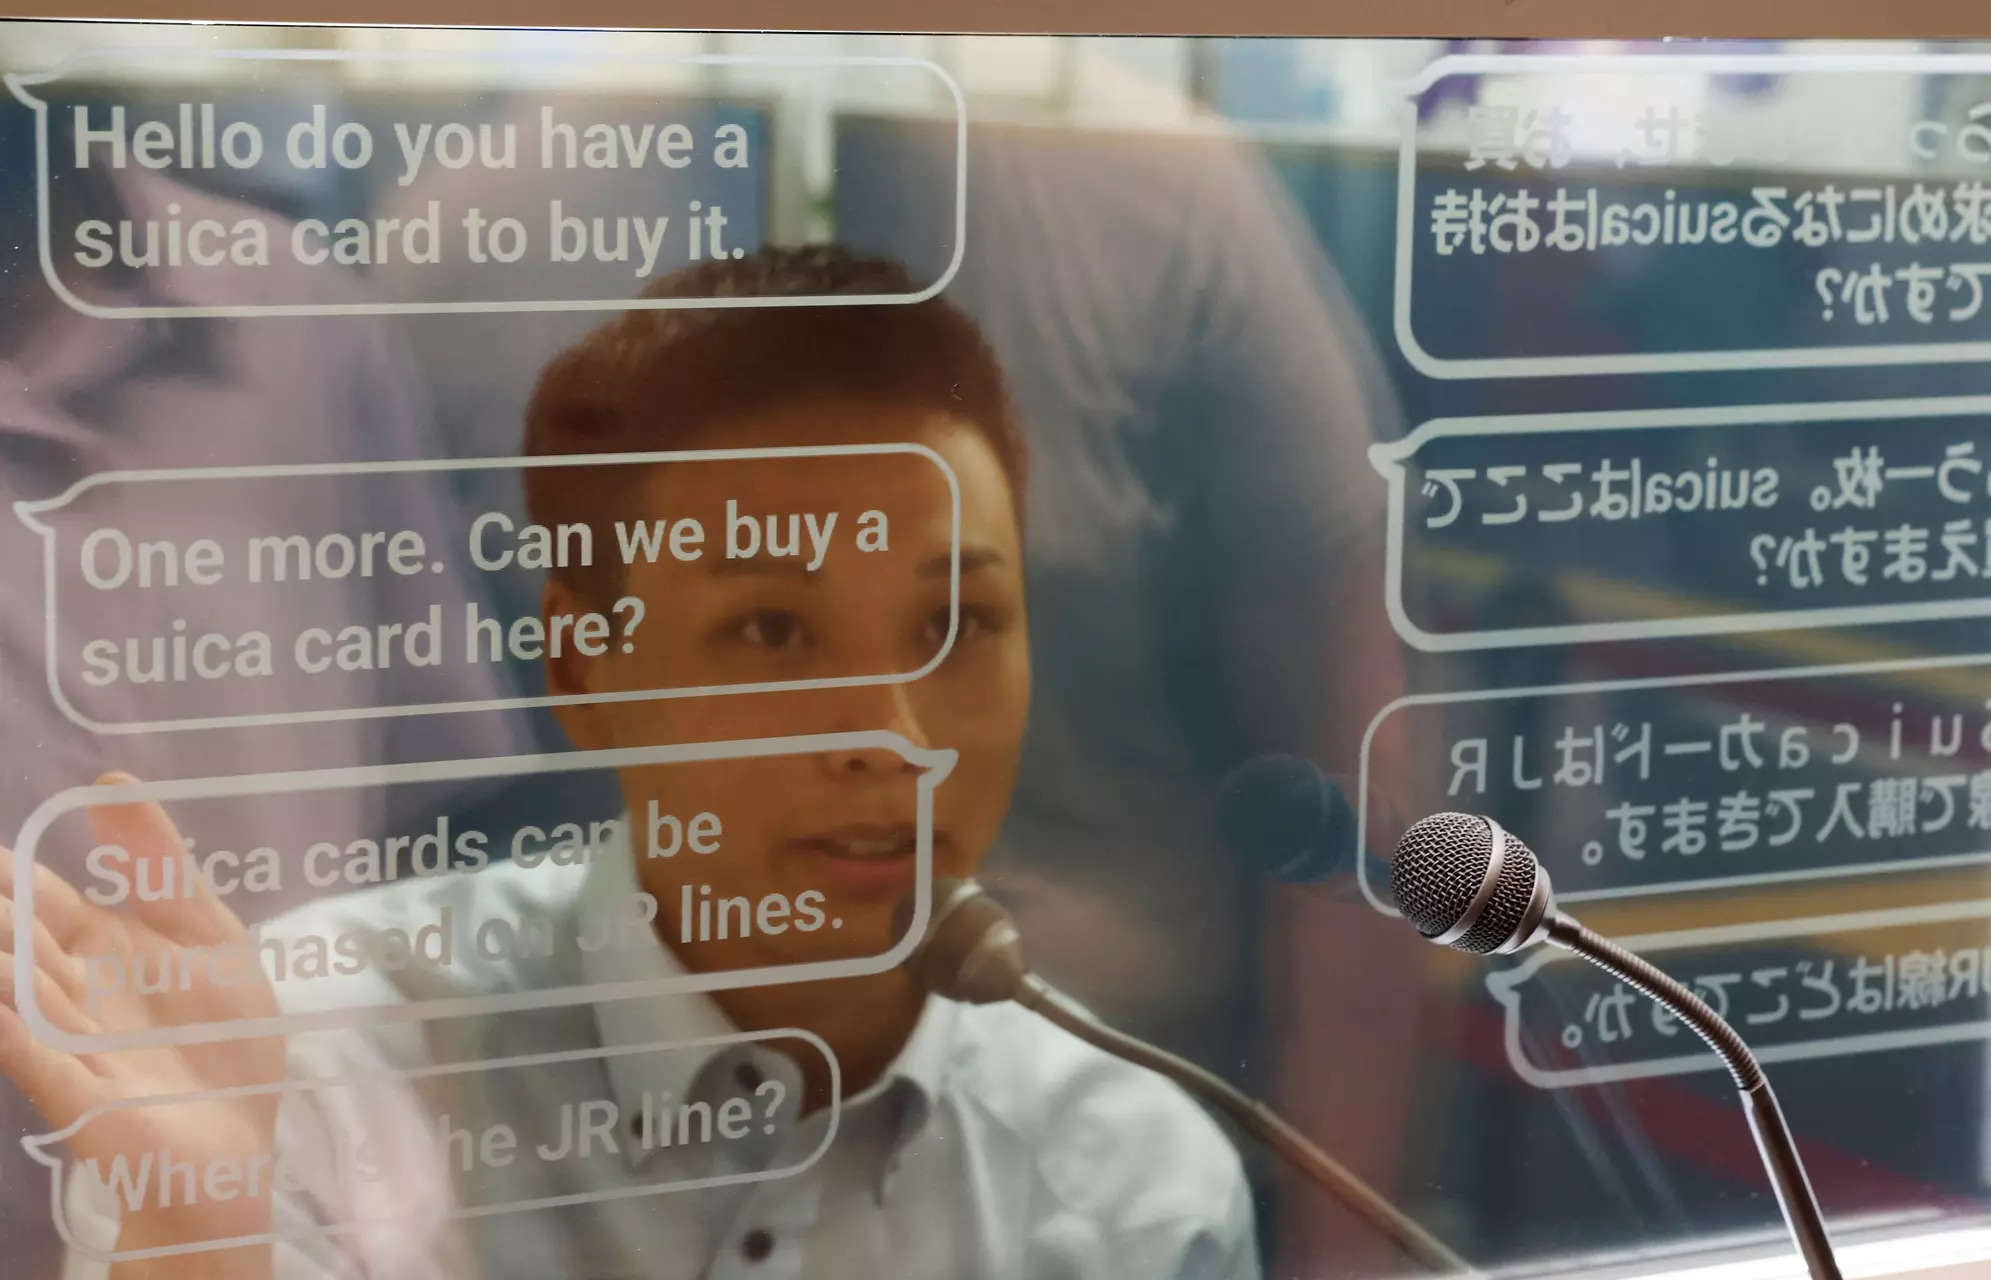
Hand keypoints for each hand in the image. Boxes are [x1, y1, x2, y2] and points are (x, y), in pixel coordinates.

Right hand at [0, 774, 281, 1276]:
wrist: (233, 1142)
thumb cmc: (222, 1038)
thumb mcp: (207, 936)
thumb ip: (161, 867)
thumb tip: (109, 778)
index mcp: (95, 947)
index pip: (37, 898)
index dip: (9, 872)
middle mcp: (66, 991)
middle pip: (13, 940)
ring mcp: (65, 1042)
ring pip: (14, 991)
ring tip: (0, 930)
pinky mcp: (78, 1093)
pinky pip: (32, 1057)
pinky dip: (11, 1030)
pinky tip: (2, 1004)